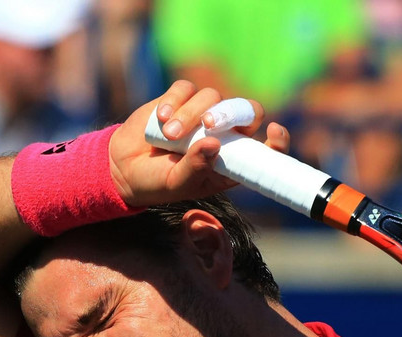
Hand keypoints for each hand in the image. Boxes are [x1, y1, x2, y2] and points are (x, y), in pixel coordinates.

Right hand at [108, 80, 290, 206]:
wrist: (124, 167)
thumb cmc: (158, 182)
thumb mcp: (177, 183)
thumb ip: (196, 167)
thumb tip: (212, 145)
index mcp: (232, 160)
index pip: (267, 148)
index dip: (277, 140)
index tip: (274, 131)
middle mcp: (225, 134)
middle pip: (247, 110)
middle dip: (231, 112)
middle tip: (209, 124)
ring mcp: (204, 113)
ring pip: (212, 97)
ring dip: (190, 115)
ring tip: (169, 136)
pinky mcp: (181, 98)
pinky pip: (186, 89)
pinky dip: (173, 102)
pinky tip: (160, 119)